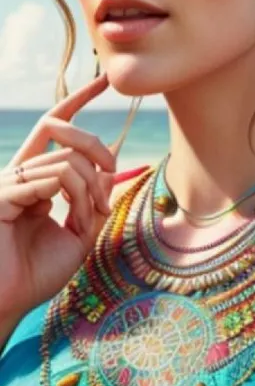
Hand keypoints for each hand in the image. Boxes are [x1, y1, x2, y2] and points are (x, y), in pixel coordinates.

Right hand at [0, 74, 116, 323]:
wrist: (6, 305)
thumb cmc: (34, 275)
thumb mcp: (78, 237)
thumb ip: (92, 203)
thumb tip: (109, 170)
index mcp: (33, 180)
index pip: (54, 128)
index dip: (77, 100)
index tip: (103, 80)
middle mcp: (18, 174)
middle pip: (61, 131)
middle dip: (96, 145)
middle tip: (112, 170)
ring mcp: (8, 183)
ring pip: (66, 160)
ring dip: (89, 190)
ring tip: (87, 219)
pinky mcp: (4, 195)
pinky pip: (54, 178)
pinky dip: (76, 197)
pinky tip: (74, 219)